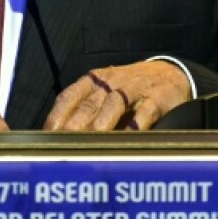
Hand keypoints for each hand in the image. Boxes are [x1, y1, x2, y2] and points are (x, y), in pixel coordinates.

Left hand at [44, 60, 191, 131]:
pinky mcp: (156, 99)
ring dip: (101, 124)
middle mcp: (110, 83)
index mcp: (93, 81)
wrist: (169, 73)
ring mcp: (134, 90)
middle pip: (89, 104)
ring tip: (92, 144)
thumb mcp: (103, 91)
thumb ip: (83, 110)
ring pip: (114, 105)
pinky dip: (136, 126)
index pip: (69, 96)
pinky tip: (127, 140)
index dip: (57, 115)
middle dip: (75, 125)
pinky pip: (144, 113)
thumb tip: (58, 138)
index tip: (48, 135)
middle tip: (64, 145)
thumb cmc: (128, 88)